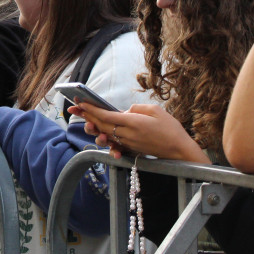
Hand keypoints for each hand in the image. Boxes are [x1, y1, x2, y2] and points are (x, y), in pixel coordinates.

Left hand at [71, 101, 208, 162]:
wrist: (179, 151)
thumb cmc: (170, 128)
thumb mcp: (155, 110)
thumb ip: (136, 108)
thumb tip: (124, 111)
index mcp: (133, 122)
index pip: (106, 115)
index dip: (91, 109)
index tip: (80, 102)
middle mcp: (127, 134)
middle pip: (102, 124)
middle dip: (86, 116)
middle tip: (74, 109)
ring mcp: (128, 143)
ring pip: (105, 133)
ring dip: (93, 126)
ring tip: (84, 120)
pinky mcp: (131, 149)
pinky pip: (114, 142)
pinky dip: (105, 137)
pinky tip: (99, 133)